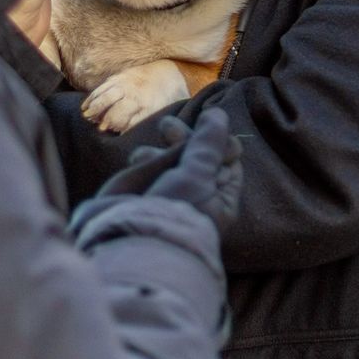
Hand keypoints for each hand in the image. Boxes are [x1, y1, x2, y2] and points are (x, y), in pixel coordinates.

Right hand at [80, 110, 243, 233]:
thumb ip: (208, 144)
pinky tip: (137, 161)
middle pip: (197, 156)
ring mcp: (171, 196)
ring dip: (160, 151)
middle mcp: (198, 198)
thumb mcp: (197, 176)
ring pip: (171, 160)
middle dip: (183, 139)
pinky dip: (146, 160)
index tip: (207, 130)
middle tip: (167, 128)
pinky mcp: (147, 195)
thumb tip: (219, 114)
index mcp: (220, 199)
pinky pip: (151, 169)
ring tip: (145, 155)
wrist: (131, 243)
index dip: (218, 140)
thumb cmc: (173, 212)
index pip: (227, 159)